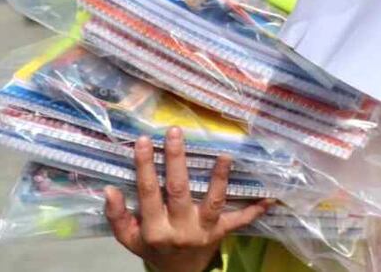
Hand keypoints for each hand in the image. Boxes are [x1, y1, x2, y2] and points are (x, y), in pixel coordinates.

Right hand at [105, 129, 272, 271]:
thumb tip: (109, 190)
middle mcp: (181, 230)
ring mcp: (205, 230)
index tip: (142, 141)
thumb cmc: (154, 247)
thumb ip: (118, 217)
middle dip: (176, 160)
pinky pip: (241, 221)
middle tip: (175, 132)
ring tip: (224, 155)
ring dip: (219, 178)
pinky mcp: (223, 232)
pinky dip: (256, 210)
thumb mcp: (130, 239)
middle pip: (179, 191)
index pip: (148, 194)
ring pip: (213, 202)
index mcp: (155, 230)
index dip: (145, 167)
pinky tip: (270, 196)